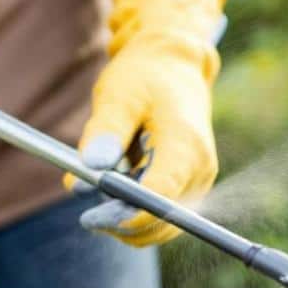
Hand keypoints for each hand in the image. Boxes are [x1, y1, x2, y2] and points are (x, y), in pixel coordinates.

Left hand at [66, 0, 226, 246]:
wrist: (172, 63)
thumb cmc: (143, 76)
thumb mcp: (117, 95)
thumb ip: (105, 131)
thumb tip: (91, 169)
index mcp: (185, 145)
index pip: (162, 198)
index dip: (128, 216)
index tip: (92, 217)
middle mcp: (200, 168)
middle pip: (164, 220)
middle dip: (124, 224)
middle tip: (86, 215)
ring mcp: (198, 178)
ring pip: (163, 223)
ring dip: (128, 220)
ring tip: (99, 196)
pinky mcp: (189, 183)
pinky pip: (162, 213)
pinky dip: (135, 211)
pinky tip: (114, 190)